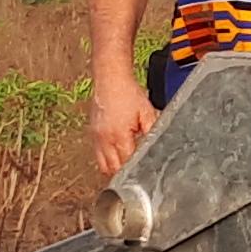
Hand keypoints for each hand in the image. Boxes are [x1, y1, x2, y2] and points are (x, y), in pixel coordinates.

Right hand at [89, 67, 156, 184]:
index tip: (144, 171)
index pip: (127, 163)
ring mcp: (96, 137)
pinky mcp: (93, 133)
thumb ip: (152, 131)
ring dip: (114, 168)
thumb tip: (158, 146)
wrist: (110, 79)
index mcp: (119, 135)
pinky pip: (97, 155)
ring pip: (102, 165)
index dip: (137, 169)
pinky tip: (116, 154)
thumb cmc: (127, 93)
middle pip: (113, 169)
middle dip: (124, 172)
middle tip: (136, 172)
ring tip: (125, 165)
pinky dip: (106, 159)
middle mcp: (105, 139)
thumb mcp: (147, 112)